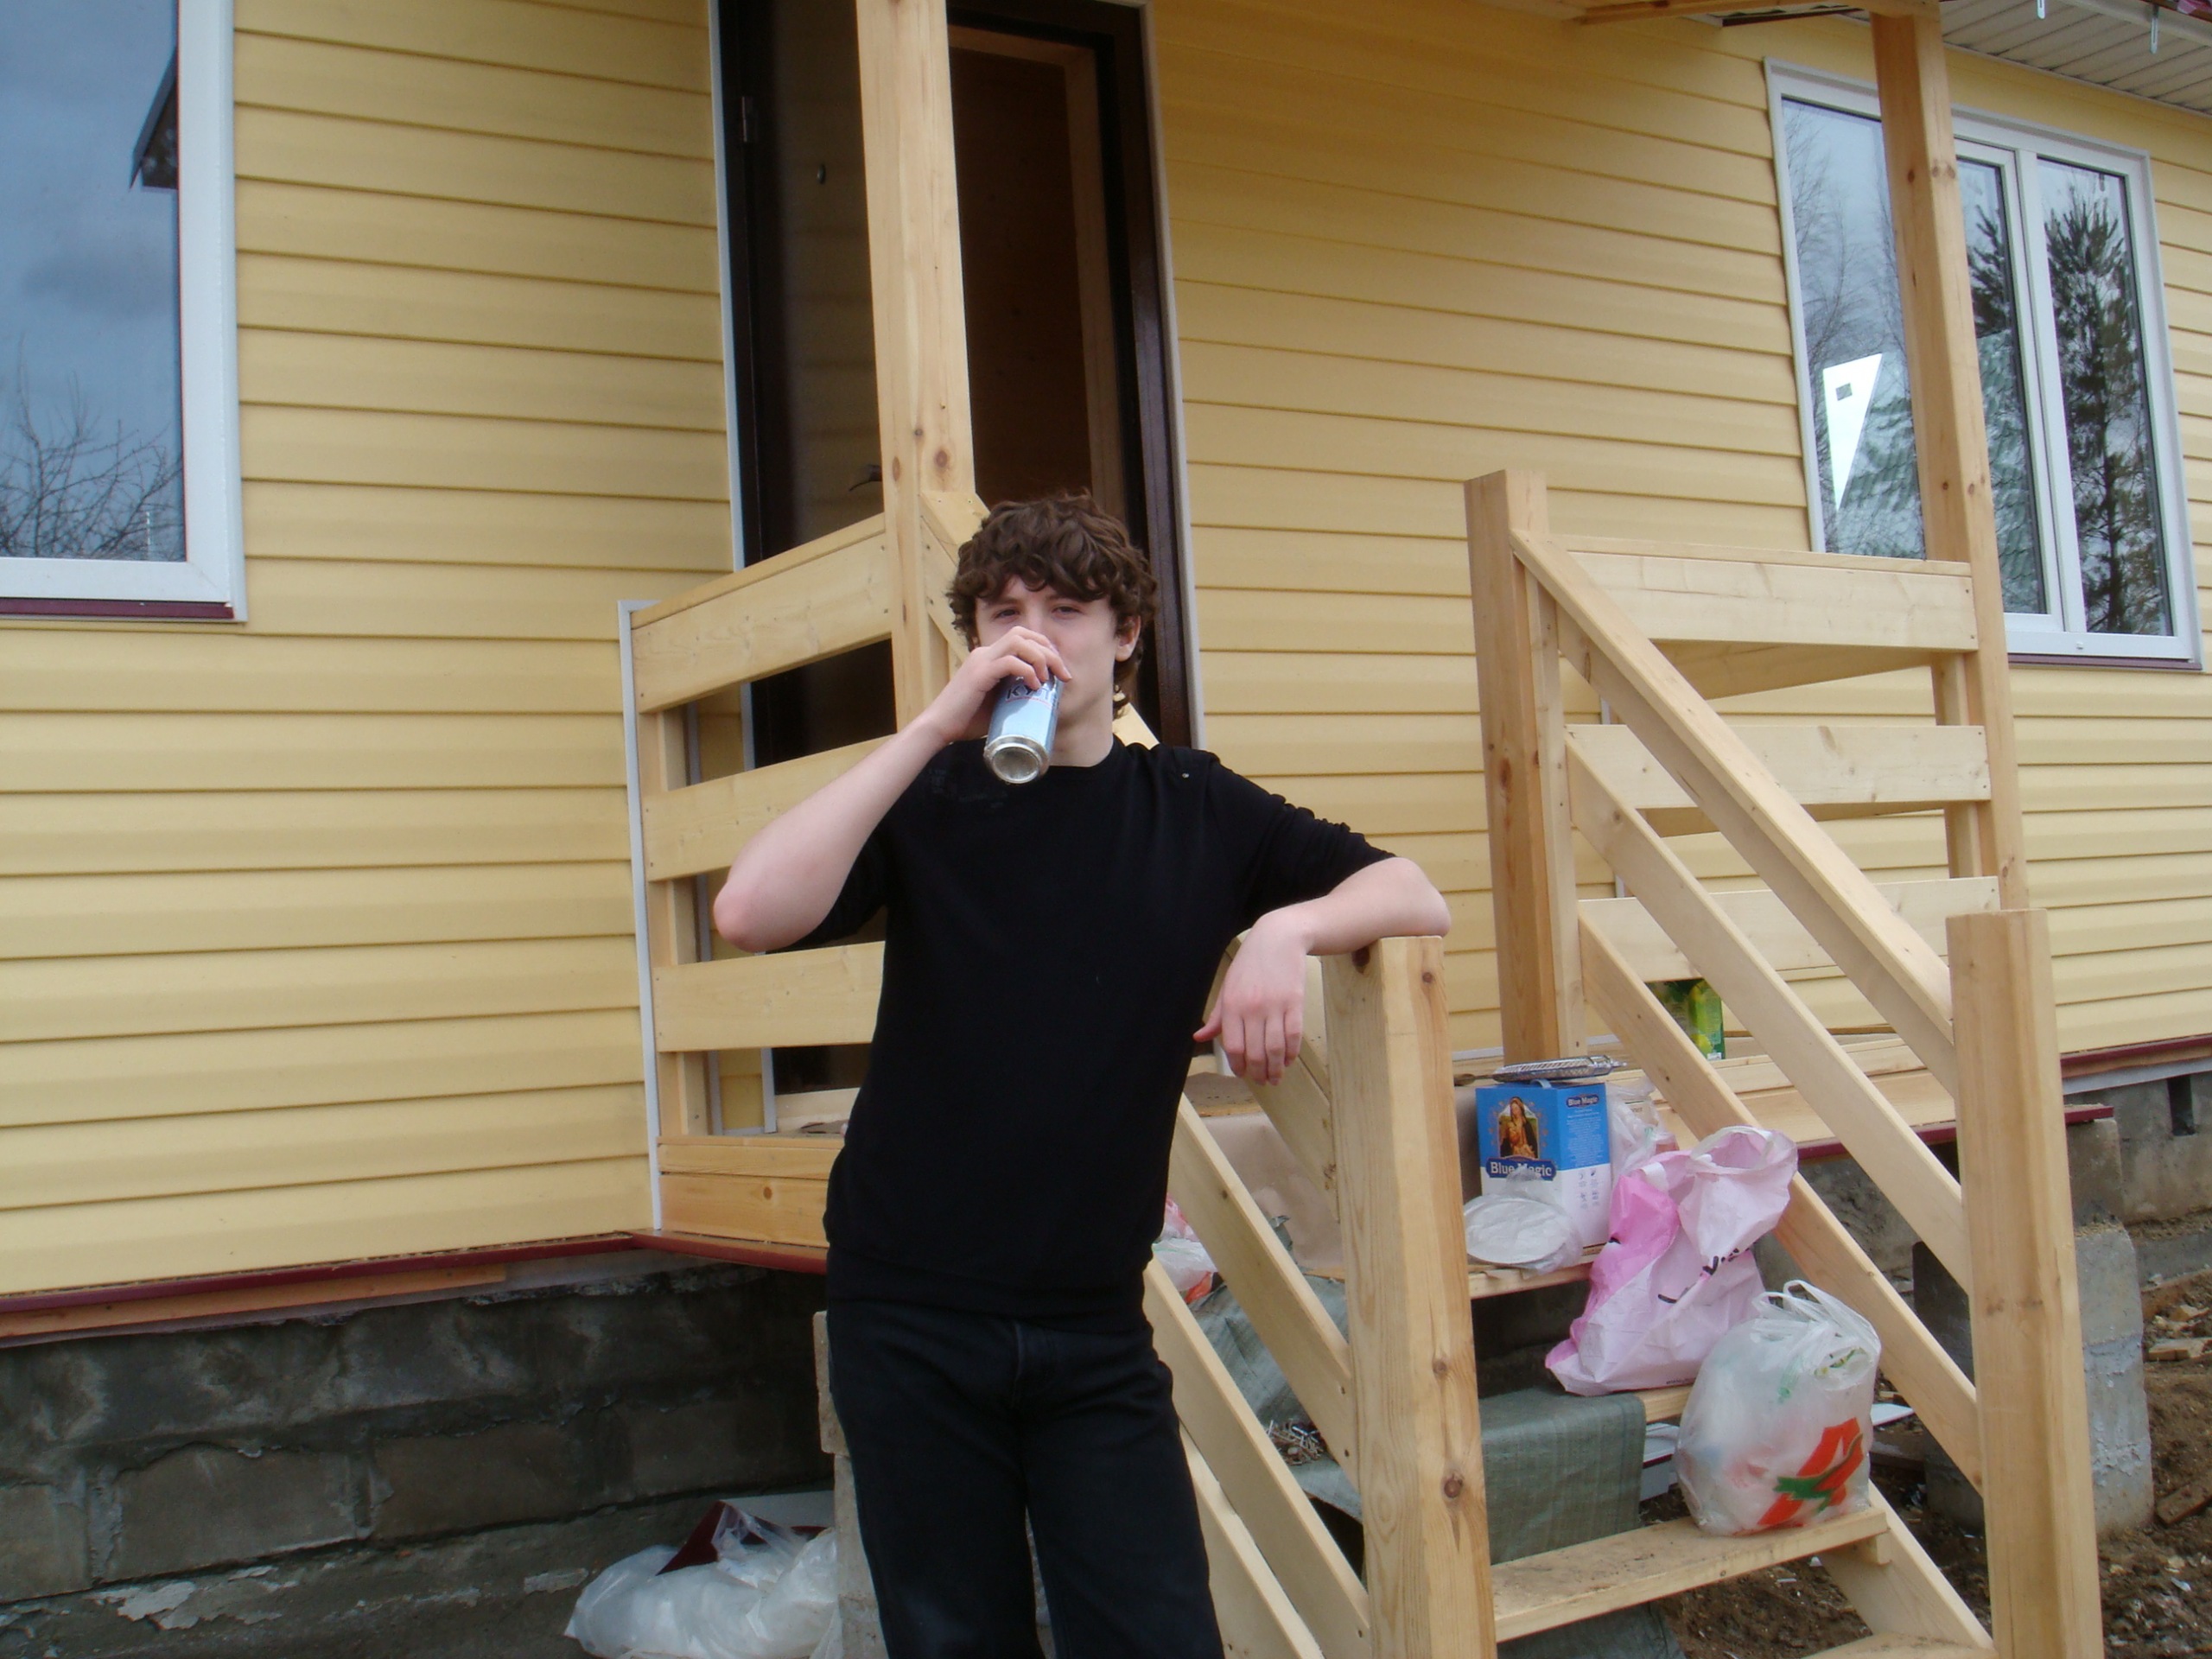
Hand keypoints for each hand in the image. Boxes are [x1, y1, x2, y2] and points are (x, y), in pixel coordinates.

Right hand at [917, 627, 1069, 744]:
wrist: (940, 727)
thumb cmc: (968, 720)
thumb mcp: (998, 703)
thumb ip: (1014, 694)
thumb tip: (1043, 699)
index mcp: (990, 657)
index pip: (1023, 637)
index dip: (1046, 649)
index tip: (1060, 671)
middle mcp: (985, 653)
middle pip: (1025, 634)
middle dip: (1050, 651)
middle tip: (1063, 674)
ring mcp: (981, 661)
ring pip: (1019, 641)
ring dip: (1040, 657)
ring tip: (1047, 679)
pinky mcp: (979, 674)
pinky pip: (1009, 662)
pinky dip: (1026, 671)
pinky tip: (1033, 685)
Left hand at [1195, 914, 1312, 1086]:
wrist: (1278, 939)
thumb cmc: (1249, 964)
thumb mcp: (1227, 987)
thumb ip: (1216, 1017)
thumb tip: (1199, 1038)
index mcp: (1231, 1005)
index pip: (1233, 1046)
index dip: (1238, 1066)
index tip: (1242, 1074)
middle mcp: (1252, 1008)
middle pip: (1255, 1052)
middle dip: (1258, 1073)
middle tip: (1262, 1081)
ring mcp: (1275, 1006)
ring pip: (1275, 1049)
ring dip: (1276, 1068)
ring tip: (1276, 1077)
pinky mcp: (1294, 1003)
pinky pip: (1293, 1036)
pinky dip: (1291, 1053)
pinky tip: (1289, 1060)